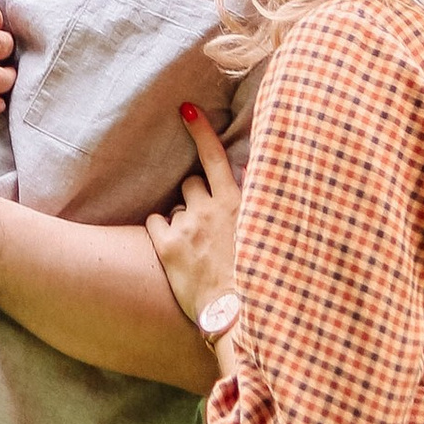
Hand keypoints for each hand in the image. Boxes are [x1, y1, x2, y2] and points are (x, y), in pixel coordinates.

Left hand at [144, 104, 240, 329]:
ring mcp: (187, 228)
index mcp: (238, 203)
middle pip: (192, 184)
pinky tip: (177, 250)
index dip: (201, 131)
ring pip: (176, 205)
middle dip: (196, 197)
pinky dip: (163, 232)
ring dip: (182, 217)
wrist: (239, 314)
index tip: (186, 109)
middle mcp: (210, 210)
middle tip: (208, 225)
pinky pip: (156, 223)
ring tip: (197, 245)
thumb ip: (255, 203)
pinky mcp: (168, 248)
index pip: (216, 157)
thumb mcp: (267, 233)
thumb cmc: (259, 276)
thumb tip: (245, 178)